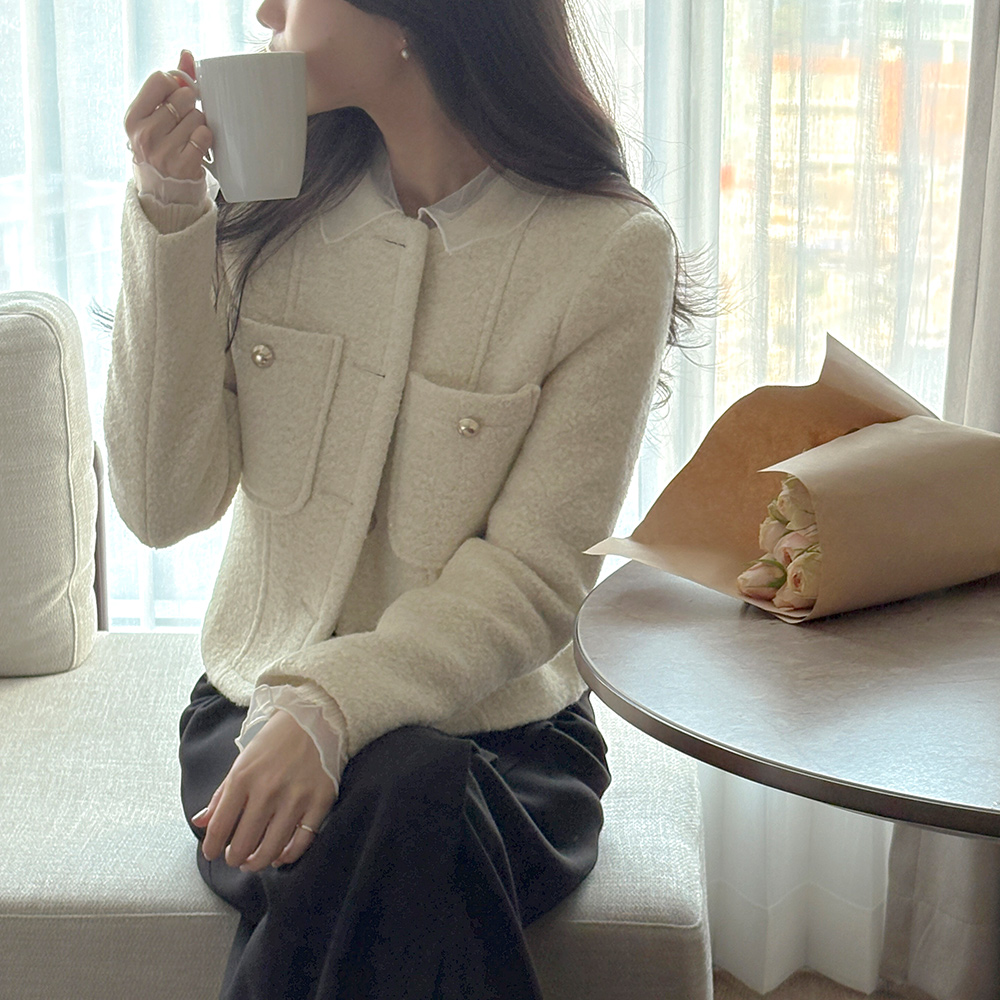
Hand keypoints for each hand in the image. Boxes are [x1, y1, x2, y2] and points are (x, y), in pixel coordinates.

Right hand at [123, 49, 212, 180]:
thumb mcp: (156, 117)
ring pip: (196, 116)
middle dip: (190, 106)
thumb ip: (171, 84)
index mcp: (133, 118)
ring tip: (190, 137)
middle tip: (184, 123)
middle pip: (183, 97)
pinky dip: (206, 138)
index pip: (160, 80)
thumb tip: (187, 54)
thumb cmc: (162, 149)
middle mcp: (144, 134)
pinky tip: (198, 147)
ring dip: (199, 124)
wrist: (165, 194)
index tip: (176, 97)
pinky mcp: (182, 166)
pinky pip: (204, 136)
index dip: (176, 84)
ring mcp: (162, 152)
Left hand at [192, 709, 337, 871]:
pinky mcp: (320, 801)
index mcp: (243, 777)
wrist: (315, 719)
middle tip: (235, 858)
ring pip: (271, 848)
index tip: (212, 854)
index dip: (212, 847)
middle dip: (234, 858)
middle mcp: (268, 789)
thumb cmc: (274, 742)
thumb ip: (220, 796)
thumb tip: (200, 823)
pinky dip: (288, 855)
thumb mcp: (241, 762)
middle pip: (244, 843)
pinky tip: (280, 855)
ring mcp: (296, 797)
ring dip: (258, 862)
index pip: (219, 826)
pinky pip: (302, 841)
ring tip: (253, 861)